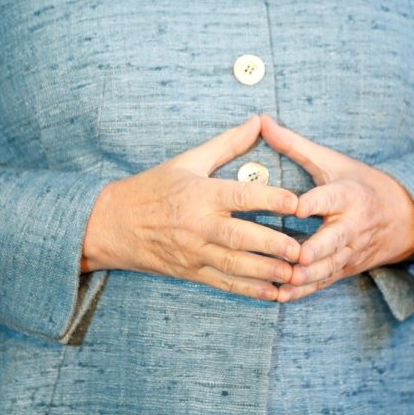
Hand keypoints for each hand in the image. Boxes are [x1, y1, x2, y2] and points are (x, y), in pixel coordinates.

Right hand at [81, 115, 300, 299]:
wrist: (112, 224)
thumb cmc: (153, 188)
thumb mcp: (188, 160)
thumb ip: (227, 143)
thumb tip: (258, 121)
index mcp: (199, 194)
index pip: (239, 197)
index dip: (270, 199)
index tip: (297, 203)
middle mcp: (198, 225)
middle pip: (240, 237)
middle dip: (272, 245)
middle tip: (301, 249)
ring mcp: (193, 252)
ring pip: (234, 265)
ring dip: (265, 272)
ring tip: (294, 275)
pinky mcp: (191, 272)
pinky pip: (223, 283)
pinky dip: (248, 290)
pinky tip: (272, 293)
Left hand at [259, 114, 413, 302]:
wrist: (403, 215)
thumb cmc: (359, 183)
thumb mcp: (331, 161)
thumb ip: (294, 145)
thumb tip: (261, 120)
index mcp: (348, 194)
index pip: (330, 198)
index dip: (314, 203)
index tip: (296, 207)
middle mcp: (352, 225)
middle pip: (334, 240)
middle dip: (315, 250)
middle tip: (294, 258)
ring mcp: (350, 250)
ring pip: (329, 266)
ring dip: (307, 276)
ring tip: (282, 282)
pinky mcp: (345, 268)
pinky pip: (325, 281)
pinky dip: (305, 291)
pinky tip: (280, 296)